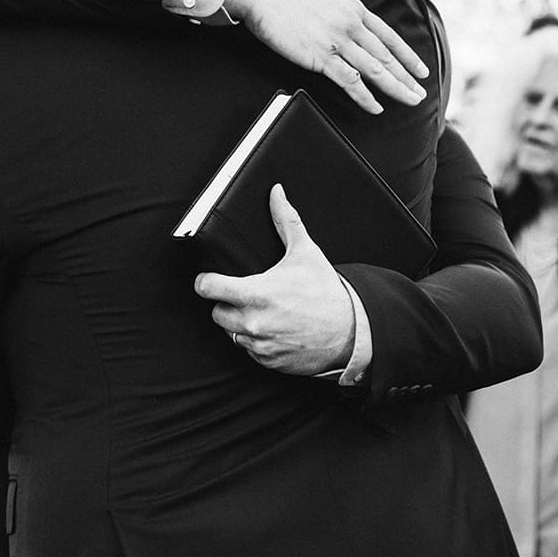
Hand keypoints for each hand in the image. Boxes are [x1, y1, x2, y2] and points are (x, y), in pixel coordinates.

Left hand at [194, 185, 354, 373]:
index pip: (208, 288)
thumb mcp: (306, 252)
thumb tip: (276, 194)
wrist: (352, 330)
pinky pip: (249, 351)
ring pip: (232, 333)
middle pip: (216, 313)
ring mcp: (260, 345)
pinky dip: (257, 342)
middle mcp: (253, 322)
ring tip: (264, 312)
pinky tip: (274, 329)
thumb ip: (286, 221)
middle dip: (227, 303)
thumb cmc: (327, 293)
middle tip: (246, 296)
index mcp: (256, 293)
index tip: (209, 280)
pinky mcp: (268, 361)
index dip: (205, 282)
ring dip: (241, 324)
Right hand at [224, 0, 428, 114]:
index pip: (389, 36)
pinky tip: (376, 107)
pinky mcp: (320, 56)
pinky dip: (365, 96)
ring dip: (395, 88)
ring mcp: (337, 41)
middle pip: (386, 56)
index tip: (420, 70)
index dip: (407, 55)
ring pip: (375, 70)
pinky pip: (349, 81)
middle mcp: (351, 24)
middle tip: (421, 93)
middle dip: (407, 77)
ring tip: (410, 101)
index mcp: (353, 6)